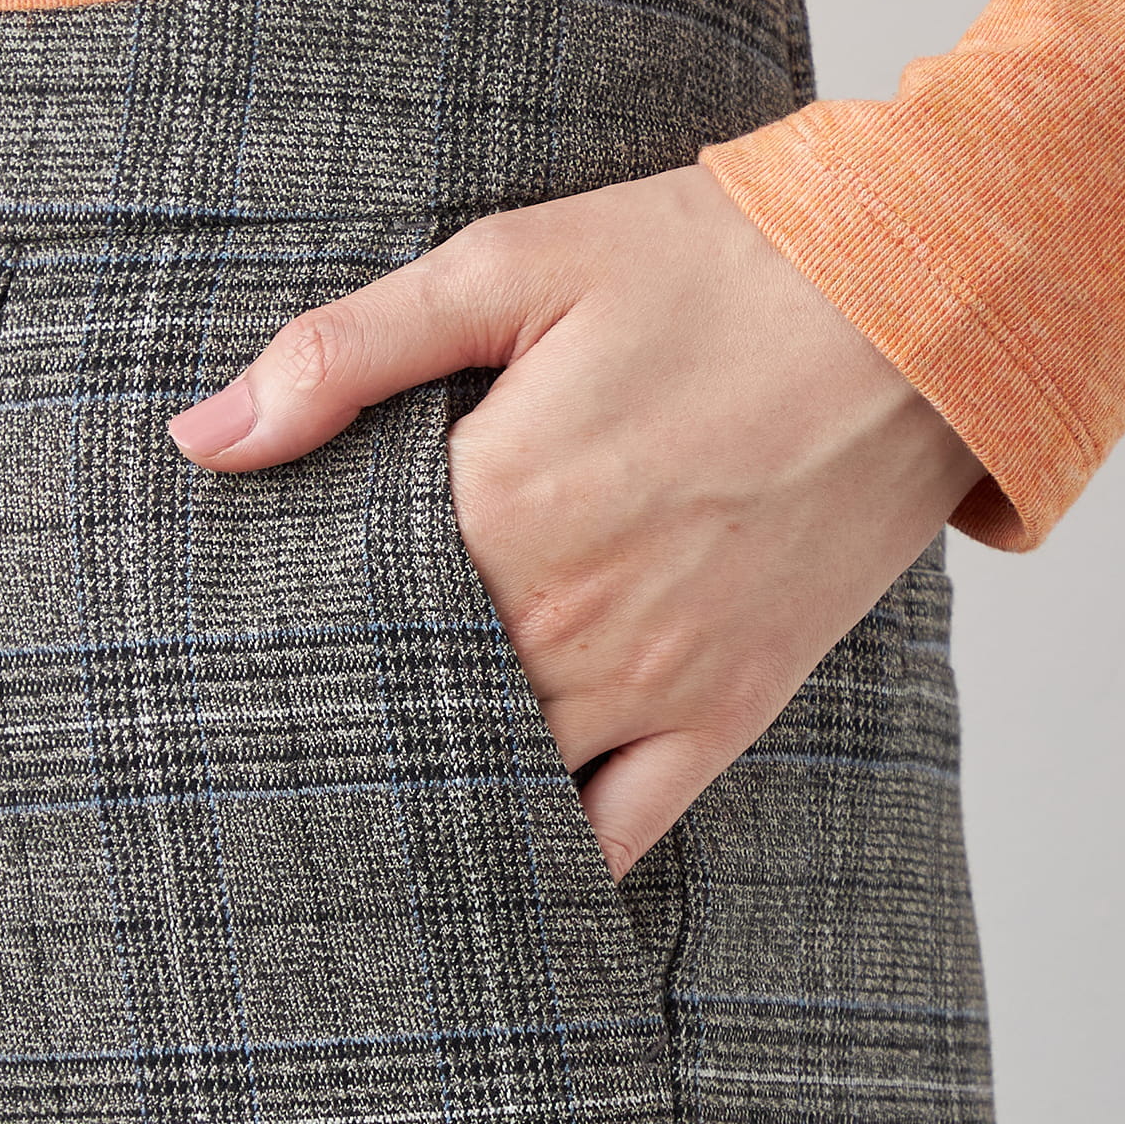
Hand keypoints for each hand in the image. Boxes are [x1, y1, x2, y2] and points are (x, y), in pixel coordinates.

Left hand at [166, 163, 986, 880]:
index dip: (276, 627)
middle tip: (269, 725)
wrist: (921, 306)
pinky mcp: (730, 708)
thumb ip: (348, 353)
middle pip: (405, 708)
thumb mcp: (515, 263)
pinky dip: (550, 857)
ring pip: (496, 783)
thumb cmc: (717, 267)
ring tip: (357, 791)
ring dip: (425, 787)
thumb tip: (203, 437)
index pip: (336, 611)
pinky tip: (496, 860)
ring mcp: (653, 681)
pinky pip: (623, 829)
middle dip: (336, 711)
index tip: (229, 641)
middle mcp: (565, 621)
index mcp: (497, 509)